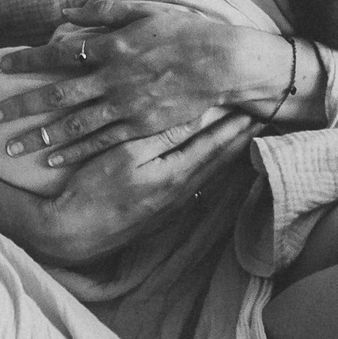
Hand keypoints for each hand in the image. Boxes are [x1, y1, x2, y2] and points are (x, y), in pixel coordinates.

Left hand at [0, 0, 294, 173]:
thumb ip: (102, 9)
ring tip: (11, 147)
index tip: (0, 68)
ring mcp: (127, 106)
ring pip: (74, 125)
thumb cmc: (185, 31)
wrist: (225, 63)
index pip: (58, 53)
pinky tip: (52, 160)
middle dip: (20, 106)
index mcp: (112, 45)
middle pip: (56, 94)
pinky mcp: (141, 127)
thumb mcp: (144, 10)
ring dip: (39, 136)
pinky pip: (101, 142)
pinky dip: (74, 152)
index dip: (27, 61)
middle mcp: (114, 77)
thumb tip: (64, 9)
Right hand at [31, 114, 258, 265]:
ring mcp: (173, 204)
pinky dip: (213, 168)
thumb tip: (197, 114)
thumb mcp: (125, 155)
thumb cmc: (93, 190)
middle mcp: (182, 191)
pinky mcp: (162, 212)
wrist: (72, 233)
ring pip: (211, 173)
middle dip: (242, 136)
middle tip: (264, 115)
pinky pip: (198, 185)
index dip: (237, 124)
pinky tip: (217, 164)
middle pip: (220, 159)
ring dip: (231, 152)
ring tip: (249, 134)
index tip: (257, 105)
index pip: (216, 144)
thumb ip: (163, 136)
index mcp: (176, 173)